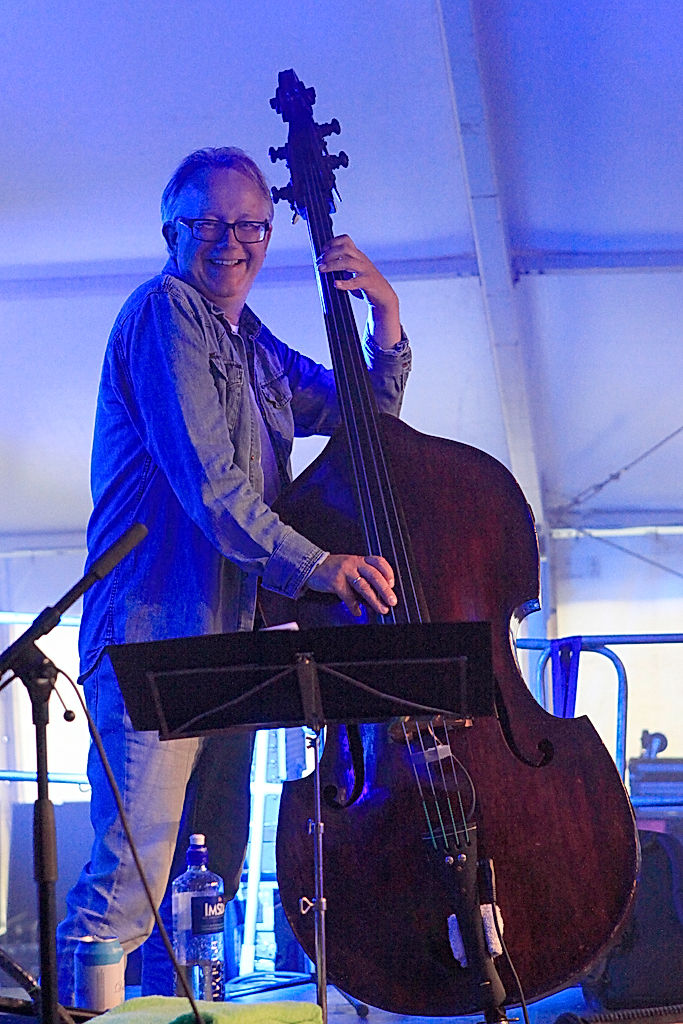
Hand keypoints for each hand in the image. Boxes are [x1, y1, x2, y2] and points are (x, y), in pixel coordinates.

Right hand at [306, 553, 397, 616]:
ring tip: (381, 608)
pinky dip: (354, 606)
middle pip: (374, 575)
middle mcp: (354, 563)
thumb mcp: (350, 566)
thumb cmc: (333, 568)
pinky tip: (358, 612)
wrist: (312, 566)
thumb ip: (363, 576)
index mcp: (360, 559)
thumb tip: (378, 593)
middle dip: (385, 590)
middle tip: (392, 601)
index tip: (392, 584)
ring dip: (374, 600)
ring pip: (363, 586)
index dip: (388, 572)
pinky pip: (348, 596)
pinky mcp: (335, 582)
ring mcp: (345, 572)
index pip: (379, 562)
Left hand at [316, 235, 400, 349]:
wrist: (384, 297)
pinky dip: (344, 283)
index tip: (322, 251)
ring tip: (323, 269)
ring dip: (333, 265)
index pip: (345, 240)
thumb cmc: (366, 285)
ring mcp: (366, 270)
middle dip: (329, 253)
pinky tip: (336, 284)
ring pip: (348, 262)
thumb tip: (322, 267)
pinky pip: (356, 281)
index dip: (332, 243)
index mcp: (357, 255)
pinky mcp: (368, 282)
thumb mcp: (353, 272)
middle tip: (320, 263)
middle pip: (345, 248)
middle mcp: (361, 260)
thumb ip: (342, 267)